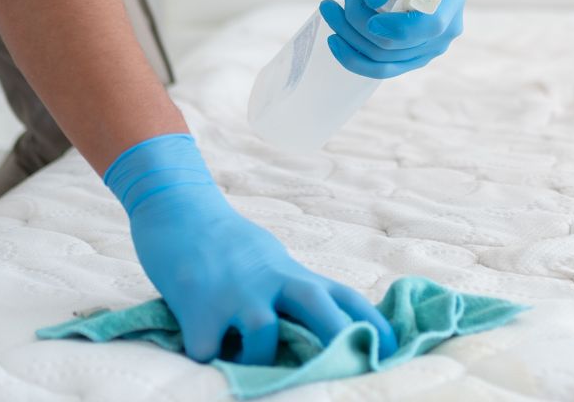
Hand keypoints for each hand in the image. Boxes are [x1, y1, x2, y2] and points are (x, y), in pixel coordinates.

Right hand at [102, 133, 397, 364]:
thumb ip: (290, 291)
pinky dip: (206, 357)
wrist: (177, 209)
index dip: (373, 322)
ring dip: (256, 358)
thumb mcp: (270, 261)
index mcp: (291, 272)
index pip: (344, 295)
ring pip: (262, 337)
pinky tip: (200, 347)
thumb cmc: (225, 244)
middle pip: (317, 306)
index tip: (395, 347)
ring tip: (241, 359)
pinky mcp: (197, 306)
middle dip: (339, 336)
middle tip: (354, 363)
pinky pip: (207, 351)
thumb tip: (317, 327)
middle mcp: (270, 280)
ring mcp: (234, 292)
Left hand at [317, 0, 467, 78]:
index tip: (370, 19)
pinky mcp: (409, 58)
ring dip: (350, 36)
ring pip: (384, 58)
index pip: (430, 25)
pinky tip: (334, 41)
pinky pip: (381, 69)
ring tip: (331, 8)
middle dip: (361, 23)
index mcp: (450, 0)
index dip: (399, 28)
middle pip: (399, 44)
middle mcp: (445, 30)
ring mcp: (428, 49)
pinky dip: (354, 58)